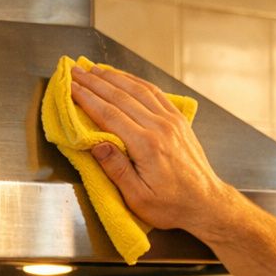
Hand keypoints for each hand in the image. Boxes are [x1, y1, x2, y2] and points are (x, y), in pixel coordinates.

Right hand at [68, 65, 236, 238]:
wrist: (205, 203)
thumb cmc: (172, 206)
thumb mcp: (139, 198)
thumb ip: (117, 169)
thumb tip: (96, 145)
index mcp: (147, 146)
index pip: (109, 115)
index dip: (87, 98)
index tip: (70, 86)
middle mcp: (160, 127)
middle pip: (121, 96)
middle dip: (95, 82)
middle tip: (76, 71)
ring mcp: (171, 121)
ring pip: (138, 89)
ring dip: (114, 77)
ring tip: (94, 69)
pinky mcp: (178, 120)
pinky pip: (155, 93)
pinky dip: (136, 81)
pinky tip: (124, 77)